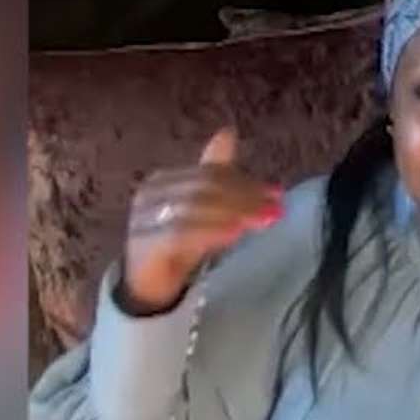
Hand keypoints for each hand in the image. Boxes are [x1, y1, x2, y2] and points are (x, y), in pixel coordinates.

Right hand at [121, 128, 283, 312]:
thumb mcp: (200, 209)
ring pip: (193, 207)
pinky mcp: (143, 246)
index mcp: (162, 181)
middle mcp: (148, 195)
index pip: (209, 173)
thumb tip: (228, 131)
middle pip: (203, 188)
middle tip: (275, 209)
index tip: (277, 194)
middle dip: (244, 197)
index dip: (245, 180)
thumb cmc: (175, 247)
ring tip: (261, 221)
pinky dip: (210, 230)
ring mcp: (142, 220)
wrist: (145, 288)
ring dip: (233, 213)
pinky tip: (234, 234)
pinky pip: (179, 233)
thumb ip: (214, 174)